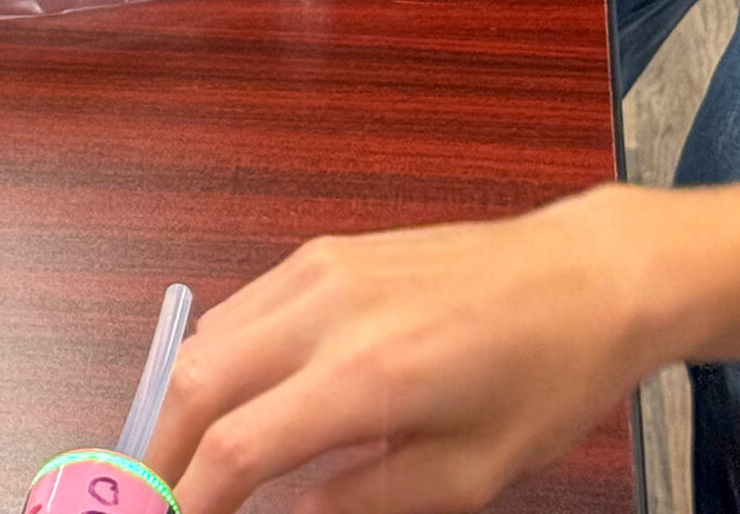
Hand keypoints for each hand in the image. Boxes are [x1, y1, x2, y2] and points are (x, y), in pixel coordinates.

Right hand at [147, 187, 665, 513]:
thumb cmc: (542, 383)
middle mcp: (326, 309)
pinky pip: (241, 306)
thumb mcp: (466, 476)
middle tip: (156, 506)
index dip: (191, 500)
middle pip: (196, 380)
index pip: (236, 445)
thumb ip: (362, 501)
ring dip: (181, 404)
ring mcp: (318, 268)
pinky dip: (215, 360)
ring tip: (185, 466)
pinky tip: (230, 402)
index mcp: (366, 376)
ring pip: (206, 337)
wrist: (583, 276)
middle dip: (161, 454)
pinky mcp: (324, 251)